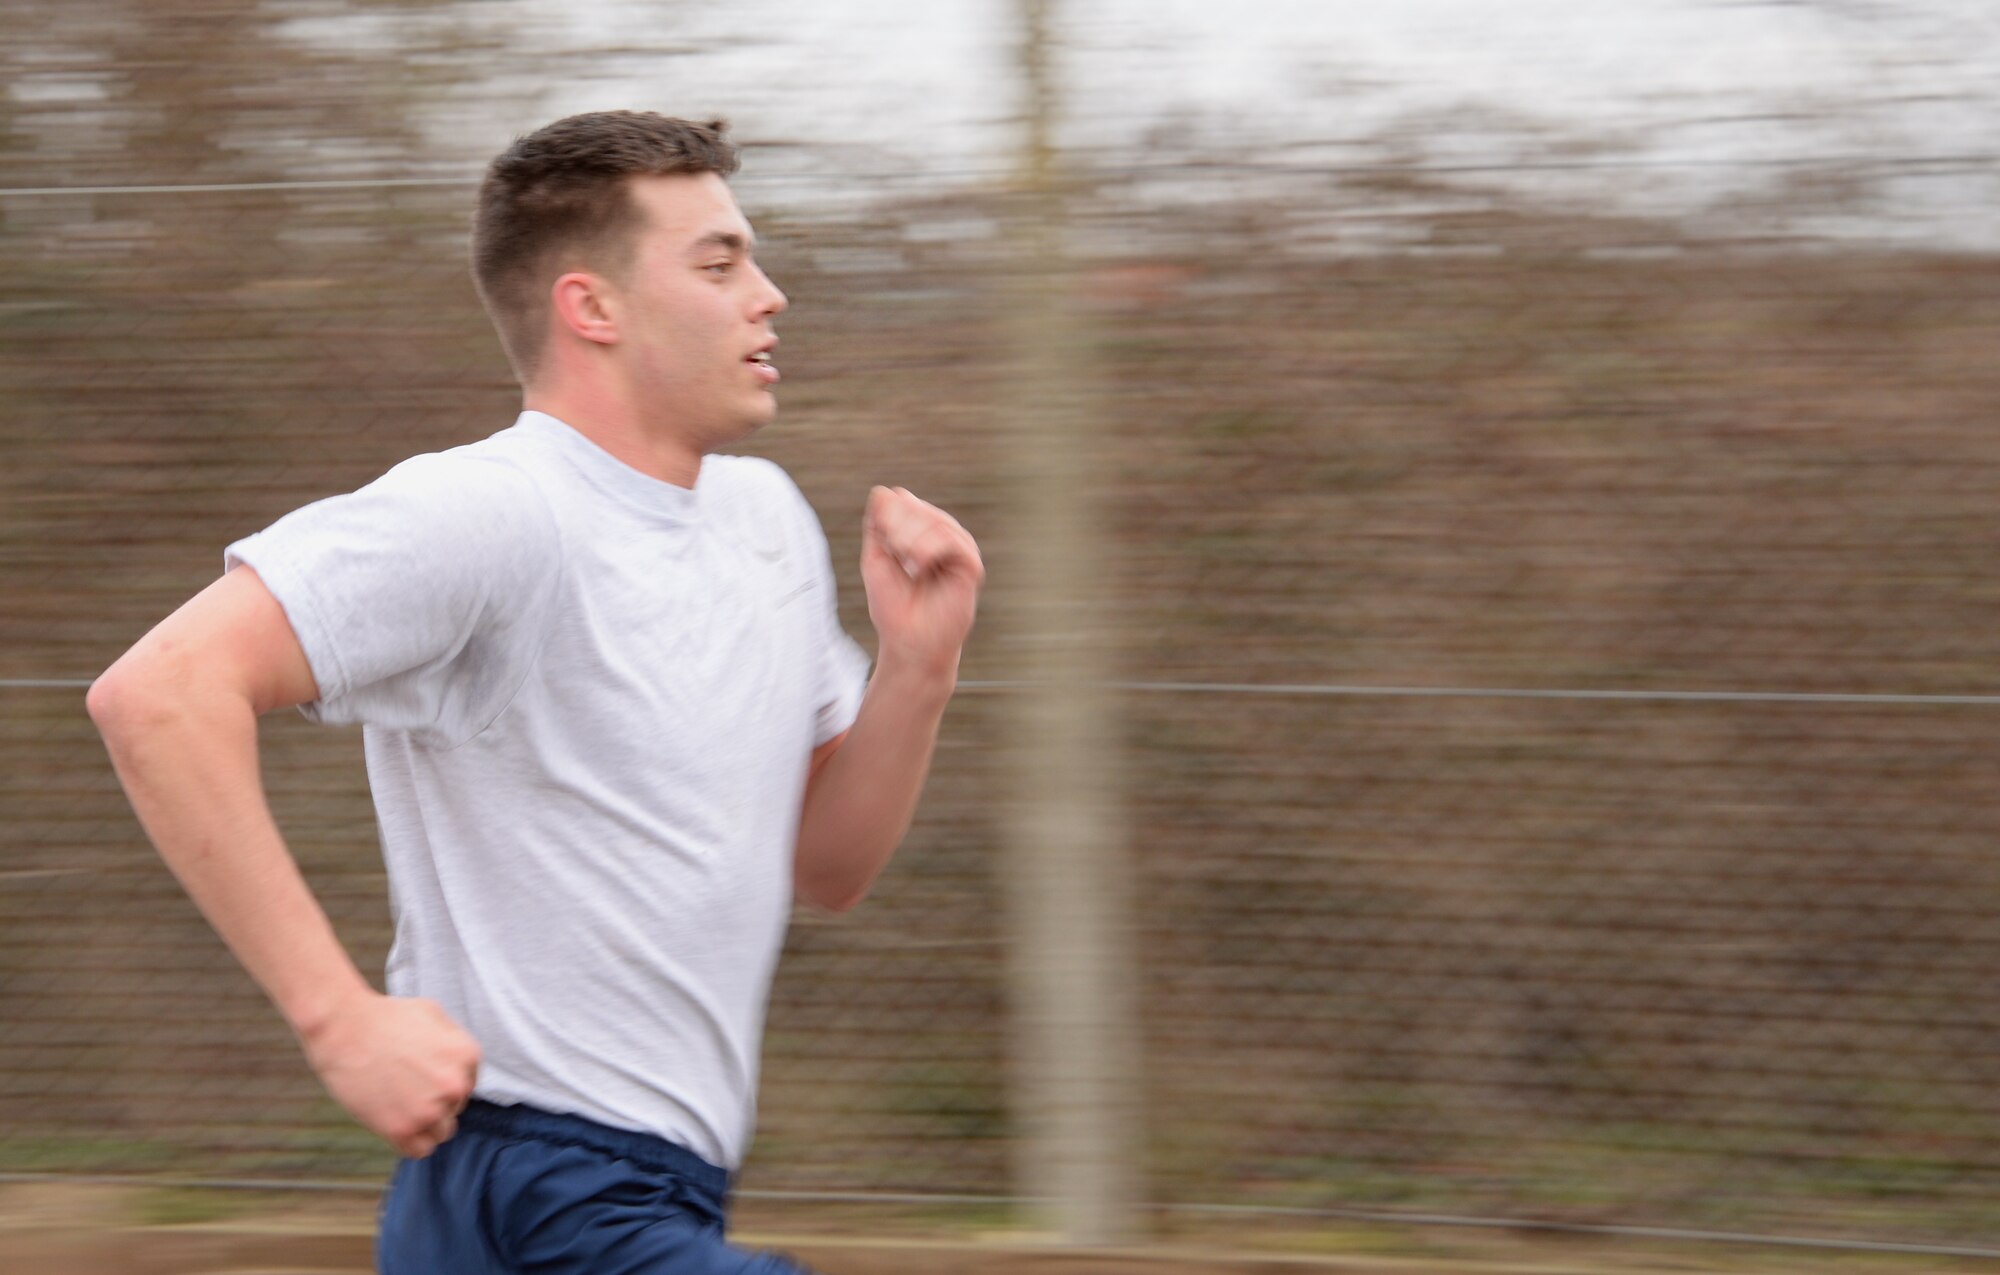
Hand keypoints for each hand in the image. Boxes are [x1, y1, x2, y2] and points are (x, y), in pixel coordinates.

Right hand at [300, 992, 480, 1158]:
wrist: (343, 1028)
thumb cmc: (385, 1017)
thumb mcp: (433, 1014)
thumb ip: (454, 1041)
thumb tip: (460, 1066)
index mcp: (467, 1056)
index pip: (467, 1083)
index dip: (444, 1080)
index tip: (420, 1074)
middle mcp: (454, 1086)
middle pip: (455, 1107)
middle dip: (435, 1100)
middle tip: (405, 1086)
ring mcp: (428, 1111)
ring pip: (441, 1132)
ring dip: (425, 1123)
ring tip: (400, 1104)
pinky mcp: (400, 1130)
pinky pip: (420, 1150)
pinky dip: (412, 1141)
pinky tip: (396, 1123)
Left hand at [861, 486, 984, 678]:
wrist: (909, 643)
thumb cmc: (893, 607)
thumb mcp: (877, 559)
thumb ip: (879, 525)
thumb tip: (883, 491)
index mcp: (920, 535)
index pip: (904, 502)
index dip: (889, 514)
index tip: (881, 538)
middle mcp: (942, 538)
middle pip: (919, 508)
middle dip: (899, 526)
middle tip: (892, 551)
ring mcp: (959, 551)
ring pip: (937, 521)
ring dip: (913, 538)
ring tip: (907, 564)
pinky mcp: (971, 567)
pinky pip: (954, 540)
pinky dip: (932, 548)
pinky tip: (919, 566)